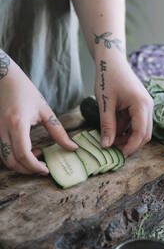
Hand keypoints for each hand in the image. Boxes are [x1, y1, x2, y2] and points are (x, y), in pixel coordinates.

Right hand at [0, 51, 76, 174]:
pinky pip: (3, 151)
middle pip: (12, 161)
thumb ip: (58, 131)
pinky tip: (29, 149)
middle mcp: (3, 129)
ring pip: (5, 158)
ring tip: (38, 157)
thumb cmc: (25, 92)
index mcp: (17, 123)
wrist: (5, 79)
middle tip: (43, 167)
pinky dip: (15, 156)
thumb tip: (72, 147)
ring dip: (21, 164)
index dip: (34, 166)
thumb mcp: (44, 110)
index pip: (23, 153)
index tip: (46, 169)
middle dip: (27, 169)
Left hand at [95, 54, 153, 156]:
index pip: (140, 133)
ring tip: (111, 141)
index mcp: (141, 105)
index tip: (119, 155)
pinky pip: (136, 122)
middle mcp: (148, 106)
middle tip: (115, 151)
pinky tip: (113, 130)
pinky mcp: (140, 104)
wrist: (111, 60)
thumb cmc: (107, 78)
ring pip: (141, 129)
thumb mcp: (105, 104)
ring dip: (128, 137)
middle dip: (131, 144)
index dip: (130, 146)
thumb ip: (107, 126)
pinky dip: (126, 129)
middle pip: (145, 133)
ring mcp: (145, 105)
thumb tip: (106, 145)